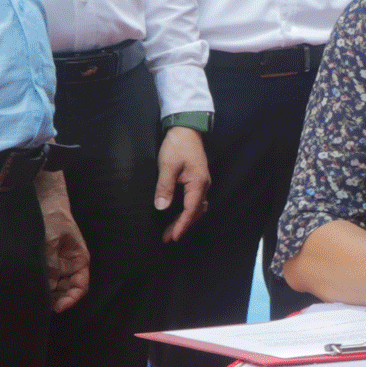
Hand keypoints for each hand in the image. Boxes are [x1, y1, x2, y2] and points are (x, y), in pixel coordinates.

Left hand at [37, 173, 89, 311]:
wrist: (43, 201)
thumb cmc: (53, 218)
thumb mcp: (51, 240)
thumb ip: (50, 263)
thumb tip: (47, 286)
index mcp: (79, 260)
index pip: (80, 286)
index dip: (71, 299)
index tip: (58, 307)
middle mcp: (68, 266)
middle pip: (66, 290)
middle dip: (57, 299)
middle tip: (42, 306)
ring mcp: (56, 265)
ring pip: (54, 287)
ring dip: (47, 294)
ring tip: (35, 300)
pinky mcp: (43, 262)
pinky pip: (43, 278)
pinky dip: (39, 285)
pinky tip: (30, 289)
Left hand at [154, 126, 210, 241]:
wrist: (186, 128)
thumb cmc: (177, 145)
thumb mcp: (167, 165)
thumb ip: (165, 187)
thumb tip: (161, 207)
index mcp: (198, 182)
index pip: (191, 209)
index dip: (182, 224)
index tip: (172, 236)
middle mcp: (204, 185)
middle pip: (196, 211)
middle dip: (182, 226)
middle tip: (168, 238)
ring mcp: (202, 182)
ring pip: (197, 207)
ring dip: (185, 220)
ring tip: (172, 230)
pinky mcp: (198, 180)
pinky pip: (196, 201)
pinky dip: (188, 211)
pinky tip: (179, 214)